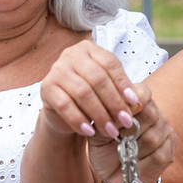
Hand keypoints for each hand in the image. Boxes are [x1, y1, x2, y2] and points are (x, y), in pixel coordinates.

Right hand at [39, 40, 175, 182]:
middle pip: (97, 78)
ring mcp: (56, 70)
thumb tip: (137, 104)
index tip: (135, 103)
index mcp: (89, 49)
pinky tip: (90, 132)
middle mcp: (71, 55)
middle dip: (114, 102)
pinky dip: (79, 120)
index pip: (110, 63)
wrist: (63, 112)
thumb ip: (121, 92)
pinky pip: (65, 105)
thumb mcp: (107, 90)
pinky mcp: (46, 88)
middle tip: (126, 122)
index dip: (123, 84)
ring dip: (99, 115)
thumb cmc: (91, 97)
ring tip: (111, 131)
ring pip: (82, 92)